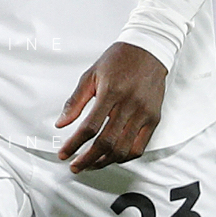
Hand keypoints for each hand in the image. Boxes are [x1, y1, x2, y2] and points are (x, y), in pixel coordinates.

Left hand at [56, 42, 166, 171]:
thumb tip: (61, 123)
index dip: (74, 144)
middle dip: (87, 159)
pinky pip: (140, 147)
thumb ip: (75, 101)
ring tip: (91, 164)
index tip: (64, 153)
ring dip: (105, 161)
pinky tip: (112, 157)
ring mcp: (144, 113)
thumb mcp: (91, 74)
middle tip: (75, 165)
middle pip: (107, 142)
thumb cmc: (119, 60)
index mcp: (111, 92)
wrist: (148, 50)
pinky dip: (124, 157)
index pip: (90, 127)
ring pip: (123, 149)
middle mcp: (129, 104)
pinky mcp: (154, 118)